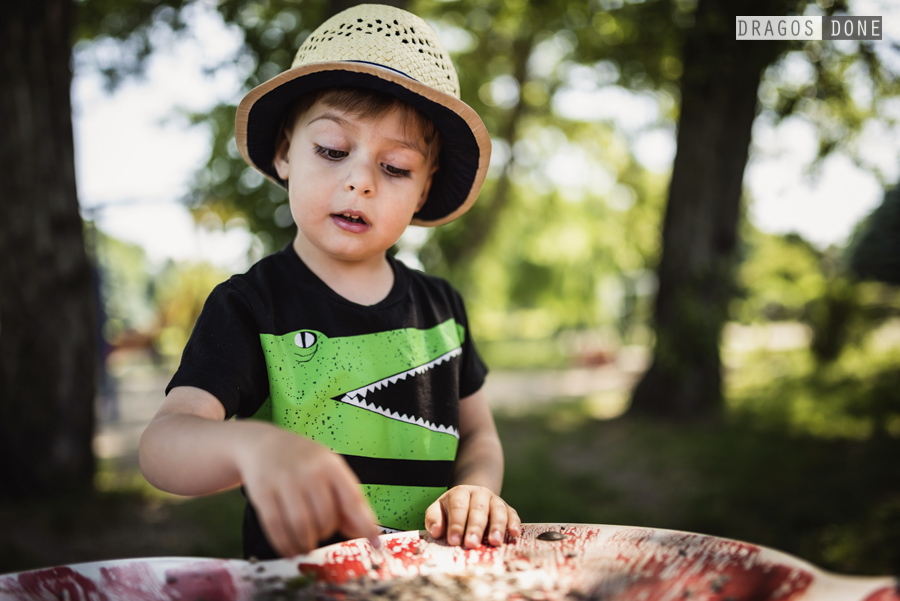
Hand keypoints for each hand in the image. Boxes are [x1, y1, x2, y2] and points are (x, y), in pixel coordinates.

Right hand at [236, 427, 378, 556]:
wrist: (263, 443)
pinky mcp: (262, 493)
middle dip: (325, 534)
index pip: (353, 499)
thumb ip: (346, 500)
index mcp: (331, 465)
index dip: (365, 525)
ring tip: (306, 546)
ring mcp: (284, 481)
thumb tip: (365, 531)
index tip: (375, 543)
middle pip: (325, 518)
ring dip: (306, 544)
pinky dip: (285, 544)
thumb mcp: (329, 470)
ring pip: (301, 526)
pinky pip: (276, 527)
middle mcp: (310, 471)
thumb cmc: (302, 460)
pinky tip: (290, 549)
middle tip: (320, 535)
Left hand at [424, 485, 520, 547]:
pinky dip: (514, 523)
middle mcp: (479, 493)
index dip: (456, 524)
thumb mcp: (438, 510)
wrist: (472, 497)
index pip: (458, 507)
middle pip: (478, 509)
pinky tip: (514, 533)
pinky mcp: (507, 508)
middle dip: (475, 527)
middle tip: (471, 543)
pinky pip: (512, 513)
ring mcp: (495, 500)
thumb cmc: (451, 510)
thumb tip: (436, 532)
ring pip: (497, 510)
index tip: (453, 540)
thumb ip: (434, 519)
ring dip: (497, 526)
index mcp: (460, 493)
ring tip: (494, 542)